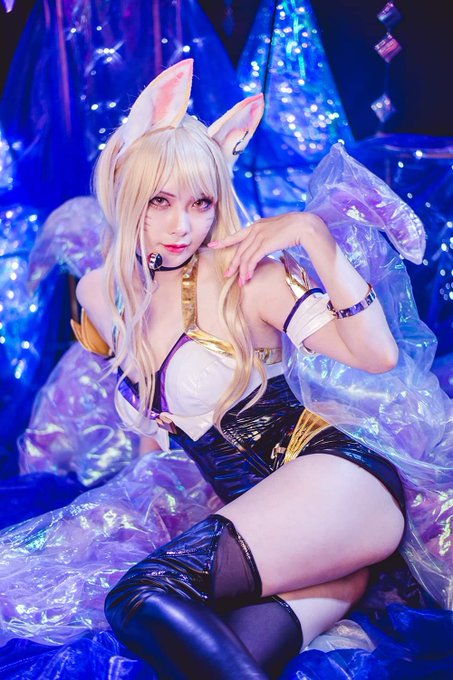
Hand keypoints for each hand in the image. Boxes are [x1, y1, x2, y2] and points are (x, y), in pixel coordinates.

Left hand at [208, 212, 325, 284]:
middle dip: (233, 264)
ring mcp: (259, 236)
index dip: (224, 241)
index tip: (212, 245)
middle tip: (227, 274)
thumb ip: (269, 237)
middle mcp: (255, 229)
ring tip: (240, 282)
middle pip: (240, 250)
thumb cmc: (296, 228)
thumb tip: (268, 244)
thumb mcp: (278, 230)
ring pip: (245, 257)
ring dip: (242, 271)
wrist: (304, 225)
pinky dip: (248, 269)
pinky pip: (252, 259)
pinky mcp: (264, 244)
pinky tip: (247, 277)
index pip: (237, 235)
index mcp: (257, 225)